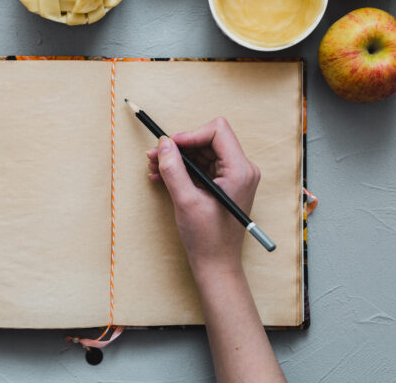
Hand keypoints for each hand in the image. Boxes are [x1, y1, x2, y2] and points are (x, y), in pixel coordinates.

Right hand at [147, 117, 259, 273]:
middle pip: (208, 140)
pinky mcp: (225, 184)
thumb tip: (164, 143)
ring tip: (154, 166)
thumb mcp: (186, 201)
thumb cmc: (208, 238)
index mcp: (240, 171)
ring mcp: (234, 177)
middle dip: (180, 147)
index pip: (217, 131)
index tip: (169, 145)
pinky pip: (202, 166)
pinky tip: (162, 176)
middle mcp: (241, 170)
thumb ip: (174, 169)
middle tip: (155, 155)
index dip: (190, 134)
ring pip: (202, 152)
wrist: (216, 264)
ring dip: (178, 158)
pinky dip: (183, 169)